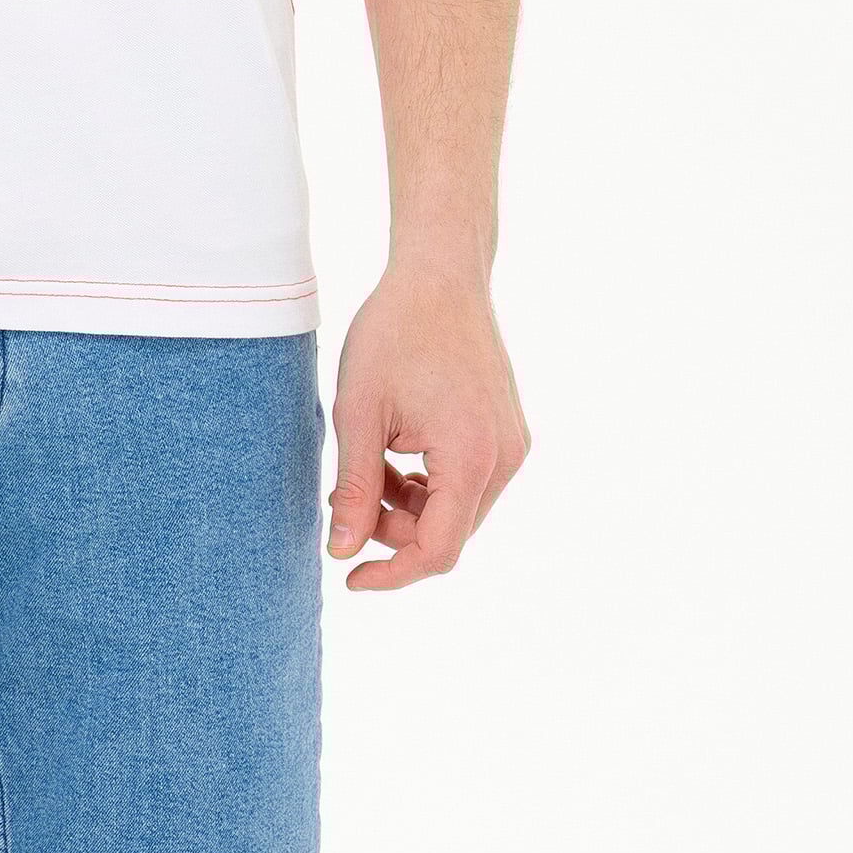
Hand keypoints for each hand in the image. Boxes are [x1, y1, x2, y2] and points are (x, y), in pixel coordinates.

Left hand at [326, 260, 528, 590]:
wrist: (440, 274)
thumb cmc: (394, 333)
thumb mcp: (359, 411)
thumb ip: (352, 487)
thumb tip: (340, 551)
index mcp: (471, 457)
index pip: (437, 551)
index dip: (391, 573)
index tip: (350, 578)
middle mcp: (505, 459)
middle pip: (447, 532)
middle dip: (393, 528)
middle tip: (346, 495)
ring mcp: (512, 445)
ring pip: (457, 509)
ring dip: (409, 504)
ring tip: (368, 460)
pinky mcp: (509, 432)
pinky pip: (469, 481)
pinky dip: (430, 481)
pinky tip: (397, 448)